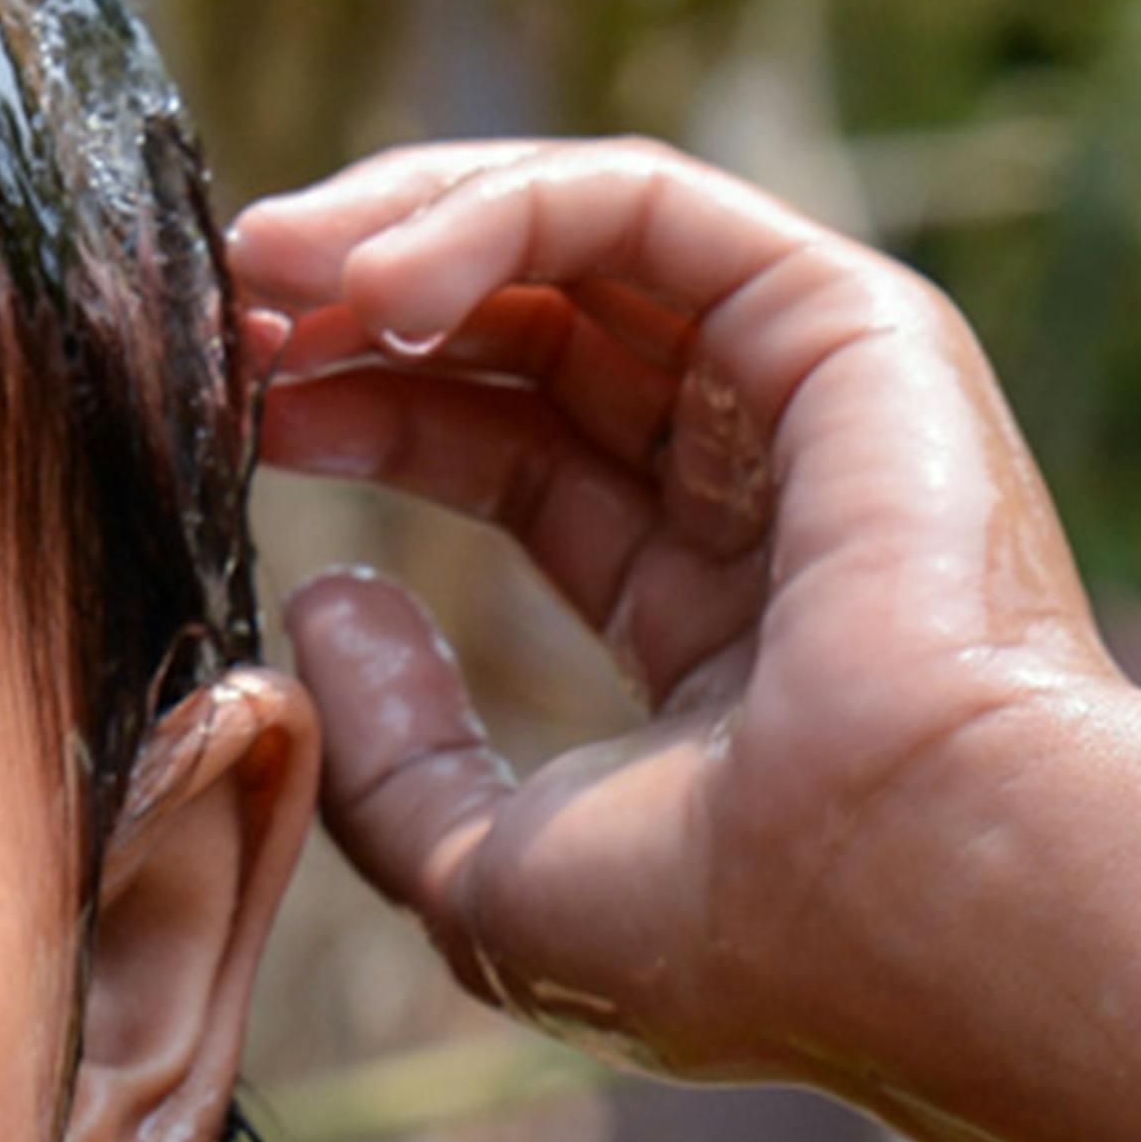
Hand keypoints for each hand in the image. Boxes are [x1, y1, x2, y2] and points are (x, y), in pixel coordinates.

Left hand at [226, 139, 1140, 1121]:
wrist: (927, 901)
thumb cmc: (742, 929)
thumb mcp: (490, 877)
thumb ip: (391, 753)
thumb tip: (330, 594)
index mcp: (708, 614)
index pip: (506, 451)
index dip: (358, 410)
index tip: (223, 408)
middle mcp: (768, 489)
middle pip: (530, 330)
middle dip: (353, 302)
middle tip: (213, 311)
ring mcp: (815, 401)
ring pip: (578, 243)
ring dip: (398, 232)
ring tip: (261, 270)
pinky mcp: (851, 324)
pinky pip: (643, 212)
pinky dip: (494, 213)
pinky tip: (375, 286)